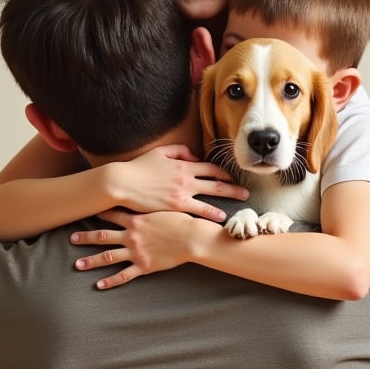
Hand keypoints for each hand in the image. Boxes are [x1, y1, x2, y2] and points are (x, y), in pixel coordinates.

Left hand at [71, 209, 210, 289]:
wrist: (192, 237)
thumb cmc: (182, 221)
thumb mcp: (165, 206)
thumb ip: (153, 202)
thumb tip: (149, 192)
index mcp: (136, 220)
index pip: (112, 215)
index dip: (98, 214)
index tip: (87, 212)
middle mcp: (131, 236)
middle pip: (103, 237)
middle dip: (86, 238)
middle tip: (72, 239)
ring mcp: (136, 252)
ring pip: (108, 257)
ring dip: (91, 261)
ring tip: (78, 264)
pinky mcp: (144, 266)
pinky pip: (123, 275)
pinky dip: (110, 281)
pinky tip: (99, 285)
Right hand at [107, 145, 247, 222]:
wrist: (123, 183)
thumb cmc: (139, 168)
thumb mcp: (159, 153)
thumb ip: (179, 151)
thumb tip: (194, 156)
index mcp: (183, 164)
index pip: (210, 167)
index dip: (223, 173)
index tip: (232, 177)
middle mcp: (186, 178)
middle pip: (216, 182)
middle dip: (233, 187)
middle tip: (246, 192)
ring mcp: (182, 193)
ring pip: (211, 196)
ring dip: (228, 199)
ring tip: (240, 204)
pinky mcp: (175, 206)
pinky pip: (198, 210)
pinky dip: (211, 213)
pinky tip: (220, 217)